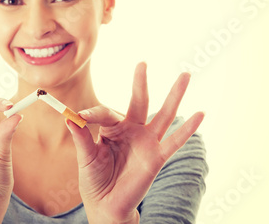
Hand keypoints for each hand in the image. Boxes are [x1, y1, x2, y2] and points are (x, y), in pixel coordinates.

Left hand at [66, 62, 203, 223]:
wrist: (106, 205)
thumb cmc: (94, 180)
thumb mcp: (86, 157)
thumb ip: (82, 138)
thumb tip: (69, 117)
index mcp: (112, 129)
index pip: (104, 113)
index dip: (91, 113)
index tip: (79, 115)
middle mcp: (131, 131)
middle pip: (139, 102)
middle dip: (141, 83)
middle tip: (143, 63)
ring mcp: (146, 142)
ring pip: (163, 114)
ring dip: (174, 95)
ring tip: (185, 75)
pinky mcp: (157, 157)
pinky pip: (175, 141)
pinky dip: (188, 129)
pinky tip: (200, 114)